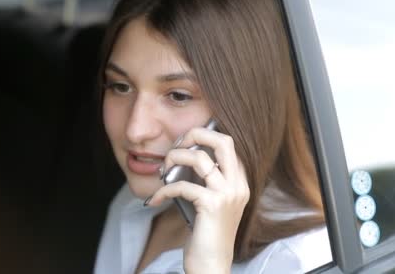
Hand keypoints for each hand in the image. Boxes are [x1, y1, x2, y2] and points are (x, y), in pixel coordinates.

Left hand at [146, 127, 249, 273]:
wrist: (212, 266)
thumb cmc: (207, 235)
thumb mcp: (212, 203)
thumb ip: (206, 181)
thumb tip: (180, 157)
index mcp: (240, 183)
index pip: (227, 144)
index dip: (204, 136)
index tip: (183, 143)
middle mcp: (238, 185)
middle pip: (222, 140)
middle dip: (195, 134)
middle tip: (176, 145)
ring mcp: (227, 194)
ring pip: (199, 157)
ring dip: (174, 159)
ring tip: (162, 171)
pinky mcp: (212, 205)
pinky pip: (181, 185)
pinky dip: (163, 190)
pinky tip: (153, 200)